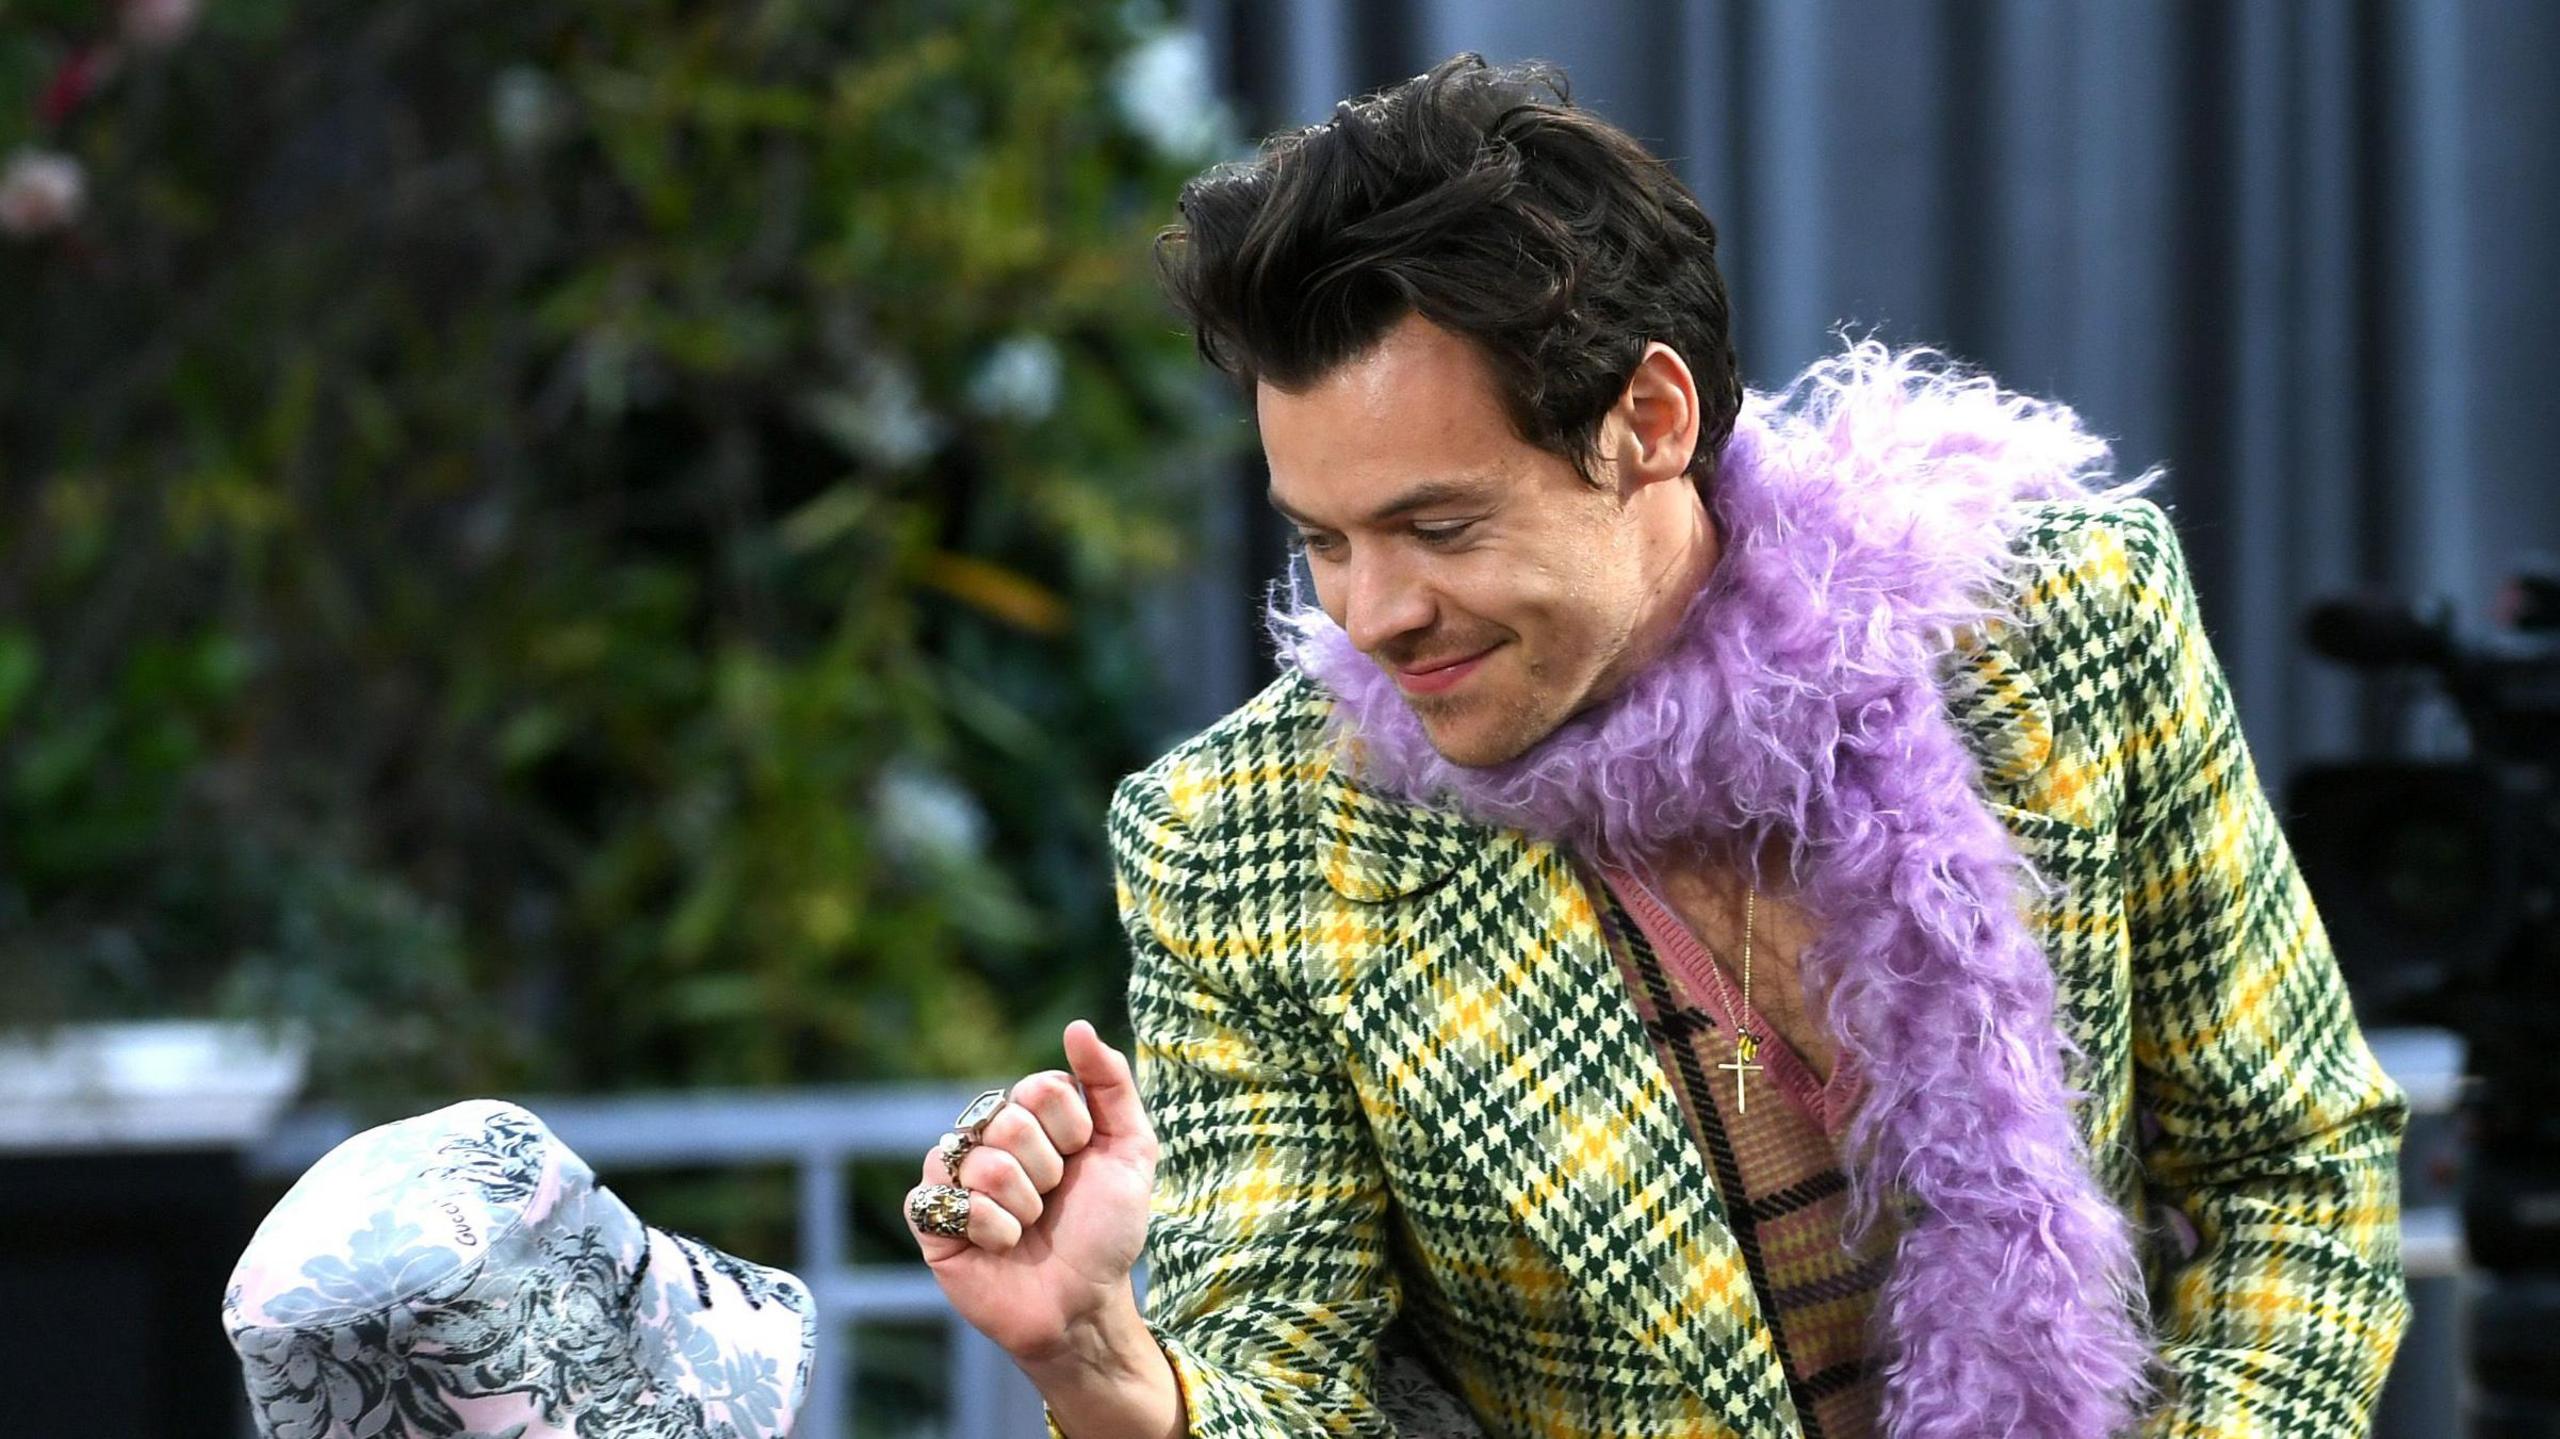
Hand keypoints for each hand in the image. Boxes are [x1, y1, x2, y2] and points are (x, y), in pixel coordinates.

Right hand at [906, 1019, 1160, 1365]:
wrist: (1084, 1303)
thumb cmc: (1106, 1230)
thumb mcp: (1130, 1150)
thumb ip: (1111, 1083)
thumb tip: (1078, 1027)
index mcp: (1032, 1113)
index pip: (1041, 1086)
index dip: (1072, 1130)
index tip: (1083, 1161)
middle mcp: (987, 1135)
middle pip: (1009, 1122)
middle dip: (1047, 1173)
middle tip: (1054, 1202)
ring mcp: (955, 1174)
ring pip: (981, 1163)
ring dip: (1022, 1207)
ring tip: (1029, 1228)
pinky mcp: (929, 1216)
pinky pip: (944, 1200)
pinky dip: (989, 1229)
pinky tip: (1000, 1245)